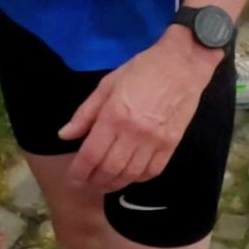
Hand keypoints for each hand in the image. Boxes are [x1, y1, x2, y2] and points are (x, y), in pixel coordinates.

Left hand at [59, 31, 216, 190]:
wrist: (183, 64)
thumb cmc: (142, 69)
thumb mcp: (107, 84)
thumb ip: (85, 113)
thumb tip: (65, 135)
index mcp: (115, 115)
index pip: (91, 154)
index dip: (79, 171)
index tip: (72, 179)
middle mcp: (134, 133)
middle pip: (110, 169)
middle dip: (94, 182)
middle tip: (86, 183)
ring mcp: (155, 141)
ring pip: (130, 175)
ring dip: (114, 184)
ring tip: (104, 184)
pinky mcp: (171, 145)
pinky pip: (152, 171)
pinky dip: (137, 179)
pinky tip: (128, 176)